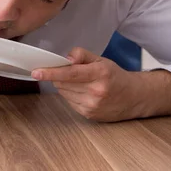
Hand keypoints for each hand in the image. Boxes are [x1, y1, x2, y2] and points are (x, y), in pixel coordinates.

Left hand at [32, 47, 170, 121]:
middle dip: (60, 76)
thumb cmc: (115, 76)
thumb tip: (66, 58)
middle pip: (63, 83)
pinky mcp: (89, 115)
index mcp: (99, 73)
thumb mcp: (102, 60)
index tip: (36, 72)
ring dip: (65, 86)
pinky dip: (71, 96)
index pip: (70, 73)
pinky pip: (69, 102)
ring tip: (80, 83)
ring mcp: (92, 105)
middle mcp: (96, 91)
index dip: (51, 72)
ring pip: (64, 93)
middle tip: (69, 71)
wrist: (134, 97)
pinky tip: (83, 93)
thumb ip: (82, 55)